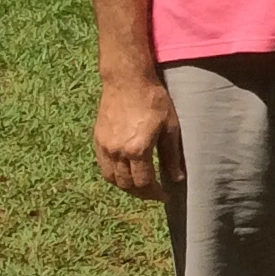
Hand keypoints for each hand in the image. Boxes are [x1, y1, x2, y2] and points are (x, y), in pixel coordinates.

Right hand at [94, 72, 183, 199]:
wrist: (127, 80)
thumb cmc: (154, 100)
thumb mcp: (170, 128)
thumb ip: (172, 156)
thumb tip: (176, 178)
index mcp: (137, 149)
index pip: (144, 183)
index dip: (155, 193)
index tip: (165, 195)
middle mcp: (117, 151)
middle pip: (127, 184)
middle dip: (142, 194)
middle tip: (154, 194)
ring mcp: (104, 146)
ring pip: (112, 178)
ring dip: (126, 187)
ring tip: (140, 187)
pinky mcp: (97, 139)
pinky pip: (103, 166)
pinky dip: (113, 175)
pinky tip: (125, 173)